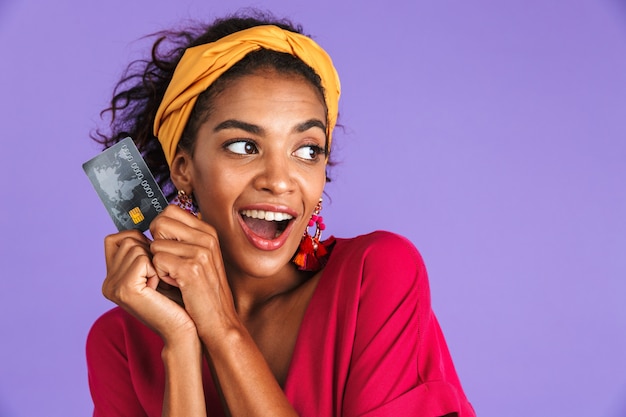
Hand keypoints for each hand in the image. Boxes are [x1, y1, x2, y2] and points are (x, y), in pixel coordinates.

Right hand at [102, 229, 196, 342]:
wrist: (184, 330)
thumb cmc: (179, 299)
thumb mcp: (160, 270)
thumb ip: (147, 250)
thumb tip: (152, 219)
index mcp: (113, 277)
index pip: (116, 238)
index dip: (140, 242)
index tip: (157, 262)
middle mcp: (108, 282)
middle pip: (127, 238)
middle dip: (151, 251)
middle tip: (161, 277)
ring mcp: (112, 286)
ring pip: (135, 245)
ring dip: (156, 260)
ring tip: (161, 283)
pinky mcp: (124, 289)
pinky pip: (143, 258)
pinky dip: (158, 268)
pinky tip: (160, 288)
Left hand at [149, 205, 240, 345]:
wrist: (219, 322)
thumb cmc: (203, 293)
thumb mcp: (200, 258)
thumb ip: (183, 238)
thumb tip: (154, 223)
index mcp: (208, 232)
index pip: (170, 211)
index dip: (160, 230)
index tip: (169, 250)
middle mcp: (207, 237)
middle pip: (159, 223)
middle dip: (156, 244)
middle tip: (170, 265)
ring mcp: (201, 251)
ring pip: (155, 245)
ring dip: (158, 264)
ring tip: (175, 278)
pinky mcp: (191, 268)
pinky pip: (157, 261)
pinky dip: (160, 276)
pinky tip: (176, 286)